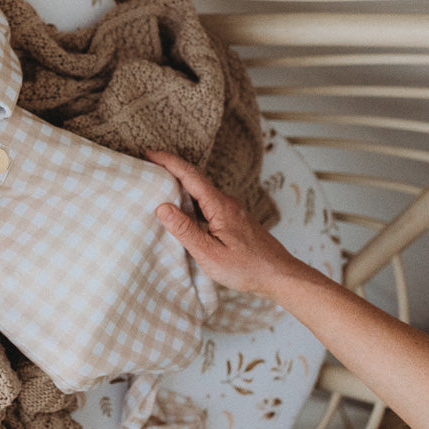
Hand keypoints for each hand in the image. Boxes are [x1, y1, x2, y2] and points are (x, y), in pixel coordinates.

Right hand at [147, 150, 314, 294]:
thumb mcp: (210, 254)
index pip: (190, 176)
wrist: (279, 275)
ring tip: (160, 184)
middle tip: (149, 164)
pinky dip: (192, 198)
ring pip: (202, 191)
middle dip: (172, 169)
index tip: (149, 153)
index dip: (169, 162)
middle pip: (196, 179)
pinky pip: (208, 202)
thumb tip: (162, 208)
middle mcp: (227, 202)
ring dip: (181, 184)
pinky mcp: (234, 220)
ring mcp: (232, 210)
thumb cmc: (246, 268)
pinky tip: (184, 208)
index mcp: (220, 206)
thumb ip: (186, 230)